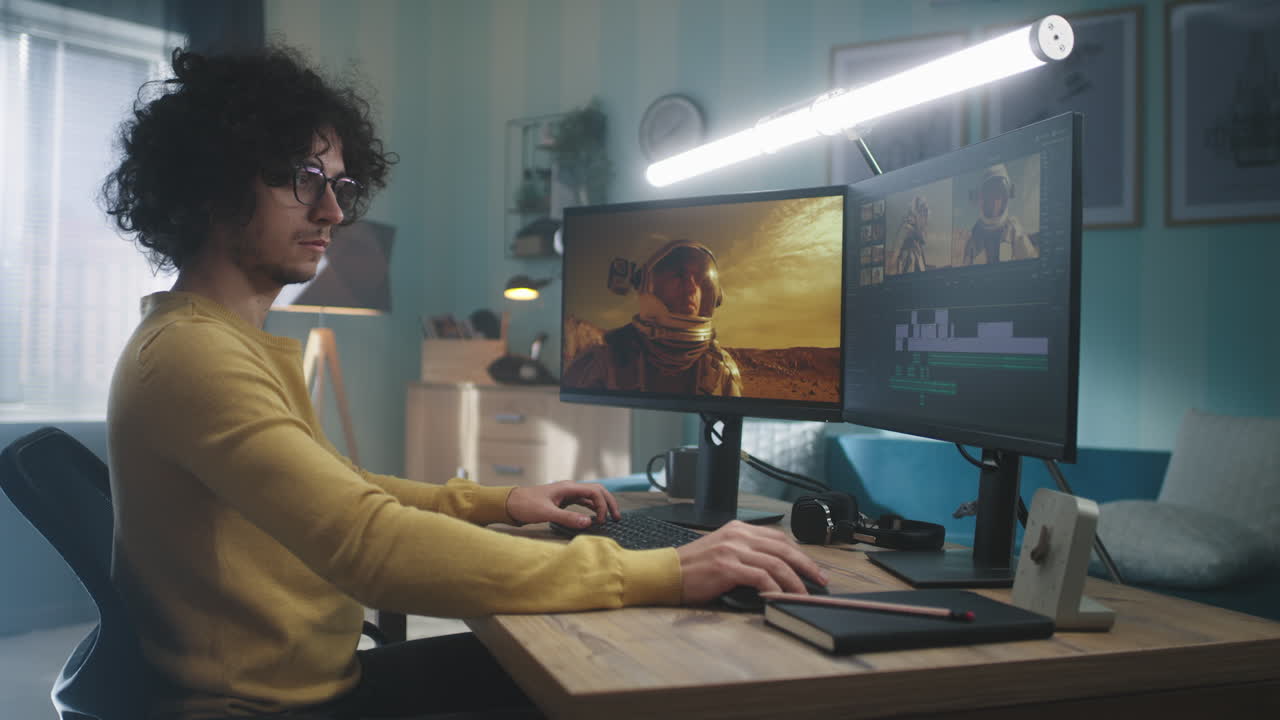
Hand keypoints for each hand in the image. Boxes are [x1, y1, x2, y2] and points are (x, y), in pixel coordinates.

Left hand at [505, 480, 620, 527]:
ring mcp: (567, 493)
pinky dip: (592, 508)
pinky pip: (583, 501)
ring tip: (610, 518)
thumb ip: (568, 518)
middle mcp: (570, 488)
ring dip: (602, 505)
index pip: (594, 491)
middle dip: (608, 503)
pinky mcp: (563, 500)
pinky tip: (595, 517)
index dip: (603, 505)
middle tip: (617, 517)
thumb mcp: (547, 513)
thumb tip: (589, 522)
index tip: (601, 521)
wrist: (511, 503)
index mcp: (568, 487)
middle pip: (597, 491)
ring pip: (591, 496)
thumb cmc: (526, 506)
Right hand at [674, 521, 826, 604]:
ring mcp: (732, 550)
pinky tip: (780, 598)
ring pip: (776, 563)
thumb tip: (775, 569)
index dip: (799, 553)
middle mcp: (737, 535)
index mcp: (737, 529)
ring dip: (795, 581)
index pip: (778, 538)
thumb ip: (745, 552)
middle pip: (783, 548)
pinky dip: (775, 588)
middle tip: (820, 580)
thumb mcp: (722, 550)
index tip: (812, 567)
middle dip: (806, 565)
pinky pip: (761, 577)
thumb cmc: (692, 568)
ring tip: (804, 594)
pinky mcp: (727, 567)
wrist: (666, 573)